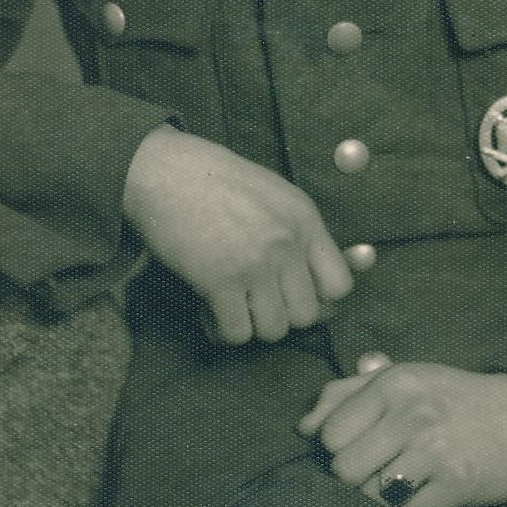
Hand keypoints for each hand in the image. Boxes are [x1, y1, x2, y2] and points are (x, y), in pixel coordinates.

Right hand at [122, 125, 352, 343]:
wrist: (166, 172)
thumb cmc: (216, 180)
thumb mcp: (274, 194)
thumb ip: (298, 233)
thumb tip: (313, 282)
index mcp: (305, 219)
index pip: (340, 285)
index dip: (321, 299)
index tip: (295, 295)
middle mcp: (286, 244)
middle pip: (306, 316)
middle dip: (282, 315)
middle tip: (257, 301)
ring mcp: (255, 264)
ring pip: (273, 330)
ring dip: (252, 325)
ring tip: (234, 305)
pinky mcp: (219, 282)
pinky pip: (236, 334)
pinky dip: (222, 330)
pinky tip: (210, 311)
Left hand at [297, 361, 506, 506]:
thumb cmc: (452, 396)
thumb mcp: (403, 377)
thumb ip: (347, 393)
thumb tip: (303, 426)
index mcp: (392, 382)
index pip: (329, 434)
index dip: (335, 450)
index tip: (355, 451)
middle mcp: (410, 413)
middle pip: (344, 470)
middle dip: (352, 482)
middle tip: (372, 478)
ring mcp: (434, 450)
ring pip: (370, 498)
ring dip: (376, 505)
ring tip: (391, 494)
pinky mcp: (456, 484)